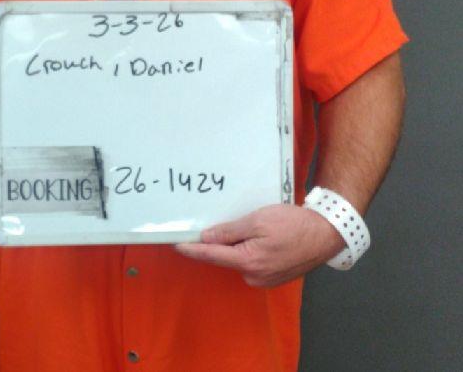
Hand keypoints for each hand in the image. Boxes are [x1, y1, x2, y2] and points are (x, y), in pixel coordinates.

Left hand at [175, 204, 345, 287]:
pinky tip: (261, 236)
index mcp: (248, 262)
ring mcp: (264, 279)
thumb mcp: (258, 220)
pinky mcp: (273, 277)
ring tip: (252, 226)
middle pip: (225, 257)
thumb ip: (229, 231)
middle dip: (219, 242)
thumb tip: (206, 238)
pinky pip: (252, 262)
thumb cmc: (293, 224)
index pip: (211, 255)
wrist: (325, 233)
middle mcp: (254, 276)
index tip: (175, 243)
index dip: (192, 248)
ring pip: (239, 259)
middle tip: (219, 221)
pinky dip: (250, 249)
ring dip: (238, 245)